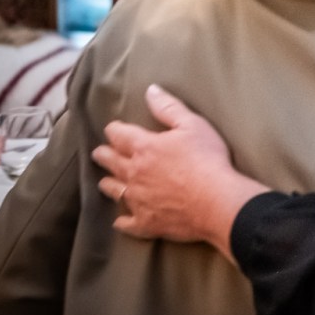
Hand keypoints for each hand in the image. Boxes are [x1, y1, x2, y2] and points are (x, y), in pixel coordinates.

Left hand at [91, 84, 267, 261]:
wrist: (216, 200)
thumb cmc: (207, 158)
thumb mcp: (192, 125)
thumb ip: (169, 107)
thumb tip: (150, 90)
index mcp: (144, 148)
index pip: (120, 135)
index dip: (115, 130)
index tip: (111, 128)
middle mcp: (134, 174)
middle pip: (111, 162)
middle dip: (104, 155)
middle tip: (98, 153)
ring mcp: (138, 200)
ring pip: (115, 191)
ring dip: (109, 184)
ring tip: (105, 182)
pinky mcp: (146, 223)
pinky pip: (127, 224)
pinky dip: (122, 222)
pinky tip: (120, 221)